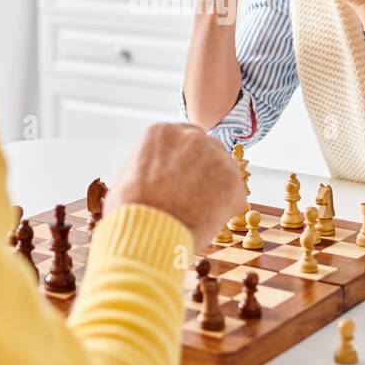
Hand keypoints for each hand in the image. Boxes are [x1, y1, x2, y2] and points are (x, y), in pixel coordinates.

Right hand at [105, 123, 243, 244]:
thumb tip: (154, 176)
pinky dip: (225, 210)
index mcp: (162, 132)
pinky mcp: (231, 180)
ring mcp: (214, 156)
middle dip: (203, 171)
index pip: (183, 139)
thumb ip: (149, 167)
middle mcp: (191, 136)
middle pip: (207, 149)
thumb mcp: (128, 176)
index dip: (184, 161)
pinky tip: (207, 221)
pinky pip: (235, 195)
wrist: (145, 232)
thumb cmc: (130, 212)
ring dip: (216, 189)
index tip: (183, 178)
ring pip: (223, 170)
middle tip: (194, 196)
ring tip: (197, 213)